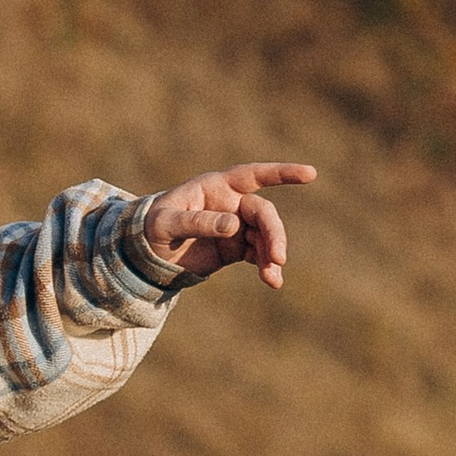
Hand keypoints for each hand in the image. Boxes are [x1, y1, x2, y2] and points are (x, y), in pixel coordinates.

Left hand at [141, 161, 315, 286]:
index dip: (281, 173)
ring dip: (271, 255)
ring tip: (273, 278)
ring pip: (264, 237)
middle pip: (263, 214)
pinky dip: (266, 267)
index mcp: (216, 186)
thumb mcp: (166, 224)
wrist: (145, 252)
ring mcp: (236, 226)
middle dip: (274, 234)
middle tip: (278, 258)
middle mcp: (231, 203)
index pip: (254, 175)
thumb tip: (233, 224)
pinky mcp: (235, 248)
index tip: (310, 174)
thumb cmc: (151, 227)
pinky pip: (257, 255)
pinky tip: (273, 282)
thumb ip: (198, 222)